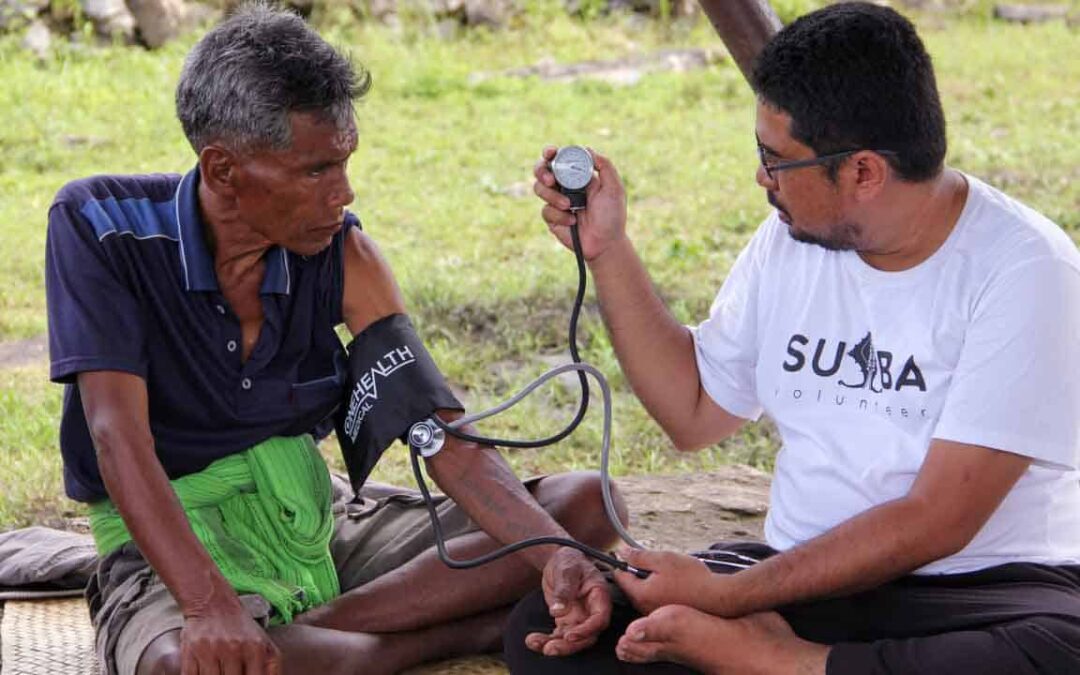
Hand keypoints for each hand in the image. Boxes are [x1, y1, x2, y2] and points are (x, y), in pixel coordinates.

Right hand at [180, 602, 280, 674]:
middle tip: (231, 671)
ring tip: (220, 670)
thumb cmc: (241, 629)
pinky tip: (206, 670)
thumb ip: (273, 668)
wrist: (212, 604)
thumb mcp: (264, 644)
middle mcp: (234, 649)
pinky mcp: (190, 652)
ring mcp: (211, 651)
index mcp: (256, 649)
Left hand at [525, 547, 612, 655]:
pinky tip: (532, 640)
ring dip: (555, 645)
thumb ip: (564, 590)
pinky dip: (546, 640)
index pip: (599, 619)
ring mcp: (579, 618)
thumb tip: (558, 612)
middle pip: (587, 636)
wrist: (559, 560)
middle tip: (550, 649)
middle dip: (569, 646)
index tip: (569, 635)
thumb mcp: (567, 569)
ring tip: (534, 643)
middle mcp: (591, 611)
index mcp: (599, 596)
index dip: (587, 630)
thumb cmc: (568, 560)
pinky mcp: (566, 621)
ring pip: (572, 640)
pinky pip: (558, 636)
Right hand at [533, 145, 627, 261]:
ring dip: (552, 196)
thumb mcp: (614, 188)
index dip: (551, 152)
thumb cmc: (612, 215)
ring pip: (539, 189)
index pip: (560, 158)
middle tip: (550, 180)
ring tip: (569, 206)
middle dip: (541, 171)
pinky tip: (572, 221)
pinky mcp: (551, 217)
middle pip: (542, 170)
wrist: (605, 243)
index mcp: (578, 175)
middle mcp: (564, 186)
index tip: (551, 153)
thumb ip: (604, 165)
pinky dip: (559, 215)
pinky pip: (545, 210)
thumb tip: (587, 149)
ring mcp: (556, 201)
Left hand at [612, 547, 715, 615]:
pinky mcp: (665, 614)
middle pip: (630, 585)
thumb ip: (639, 557)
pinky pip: (654, 598)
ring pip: (643, 591)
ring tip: (668, 572)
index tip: (630, 553)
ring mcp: (654, 613)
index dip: (622, 561)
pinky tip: (674, 582)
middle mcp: (644, 607)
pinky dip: (659, 588)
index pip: (619, 576)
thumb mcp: (663, 559)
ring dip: (650, 579)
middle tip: (655, 561)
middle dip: (638, 571)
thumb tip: (621, 552)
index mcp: (640, 593)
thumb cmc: (692, 578)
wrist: (718, 597)